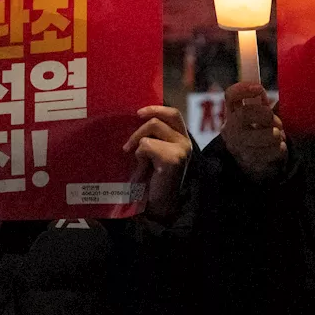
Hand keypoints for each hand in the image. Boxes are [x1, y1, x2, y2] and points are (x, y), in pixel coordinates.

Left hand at [124, 106, 191, 221]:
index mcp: (181, 139)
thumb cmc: (151, 180)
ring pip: (153, 128)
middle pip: (159, 119)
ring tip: (137, 160)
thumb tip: (134, 119)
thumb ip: (151, 137)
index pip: (173, 113)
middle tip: (128, 145)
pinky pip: (147, 145)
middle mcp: (185, 142)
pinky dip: (140, 155)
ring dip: (138, 143)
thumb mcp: (153, 153)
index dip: (156, 108)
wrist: (158, 206)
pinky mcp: (173, 158)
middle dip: (140, 127)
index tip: (138, 112)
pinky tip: (142, 169)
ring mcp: (181, 149)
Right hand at [221, 83, 286, 182]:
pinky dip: (280, 148)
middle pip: (245, 113)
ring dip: (277, 134)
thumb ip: (267, 105)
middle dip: (266, 114)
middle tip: (276, 121)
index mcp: (233, 113)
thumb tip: (285, 96)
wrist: (254, 164)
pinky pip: (272, 151)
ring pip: (262, 135)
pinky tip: (278, 148)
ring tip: (278, 136)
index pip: (231, 95)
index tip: (259, 89)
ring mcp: (239, 147)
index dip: (244, 89)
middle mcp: (231, 129)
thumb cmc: (259, 133)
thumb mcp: (260, 117)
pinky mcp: (251, 162)